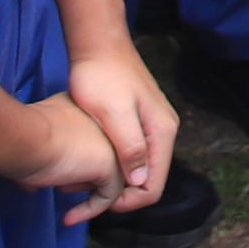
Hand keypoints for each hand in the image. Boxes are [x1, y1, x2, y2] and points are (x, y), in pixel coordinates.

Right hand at [4, 90, 125, 218]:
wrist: (22, 136)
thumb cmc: (19, 136)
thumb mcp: (34, 140)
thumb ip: (42, 156)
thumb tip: (34, 182)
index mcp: (88, 106)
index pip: (91, 140)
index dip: (75, 161)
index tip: (56, 174)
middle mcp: (106, 120)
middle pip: (103, 157)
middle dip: (82, 178)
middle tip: (60, 187)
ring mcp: (113, 142)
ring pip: (110, 176)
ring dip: (87, 194)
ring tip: (64, 199)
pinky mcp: (111, 165)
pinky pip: (109, 195)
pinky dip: (90, 210)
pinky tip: (69, 217)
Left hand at [56, 43, 179, 227]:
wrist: (97, 41)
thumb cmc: (102, 76)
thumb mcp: (114, 114)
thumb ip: (131, 148)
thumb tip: (140, 182)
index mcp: (162, 131)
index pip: (154, 186)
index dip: (128, 203)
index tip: (97, 206)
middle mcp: (164, 129)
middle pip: (149, 179)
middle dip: (120, 195)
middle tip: (86, 199)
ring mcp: (152, 122)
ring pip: (139, 167)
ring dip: (115, 181)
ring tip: (85, 184)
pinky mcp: (138, 118)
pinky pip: (132, 152)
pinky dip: (113, 164)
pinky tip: (90, 163)